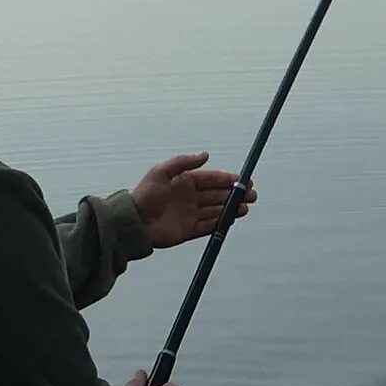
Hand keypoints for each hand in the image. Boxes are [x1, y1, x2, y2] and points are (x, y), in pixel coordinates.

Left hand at [132, 152, 250, 248]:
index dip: (229, 180)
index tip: (244, 180)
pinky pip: (208, 226)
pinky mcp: (188, 231)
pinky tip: (231, 220)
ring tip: (245, 208)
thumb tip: (205, 155)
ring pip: (216, 211)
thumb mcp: (161, 172)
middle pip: (218, 195)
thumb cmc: (144, 196)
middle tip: (251, 195)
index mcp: (185, 182)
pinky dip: (220, 223)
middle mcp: (190, 198)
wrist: (133, 223)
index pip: (212, 179)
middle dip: (235, 195)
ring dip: (231, 209)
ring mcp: (190, 215)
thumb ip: (183, 162)